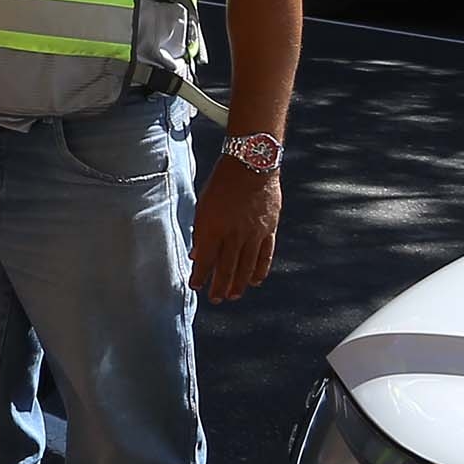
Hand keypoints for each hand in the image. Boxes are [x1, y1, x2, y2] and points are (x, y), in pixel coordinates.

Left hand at [191, 159, 280, 300]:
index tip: (194, 286)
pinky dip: (259, 270)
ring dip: (238, 284)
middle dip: (219, 287)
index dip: (200, 276)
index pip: (205, 260)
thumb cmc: (222, 182)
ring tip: (232, 296)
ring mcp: (254, 234)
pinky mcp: (269, 230)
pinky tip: (254, 281)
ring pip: (245, 267)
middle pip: (226, 269)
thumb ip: (201, 232)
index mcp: (214, 227)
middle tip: (215, 299)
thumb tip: (197, 255)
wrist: (252, 164)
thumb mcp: (203, 205)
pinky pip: (265, 256)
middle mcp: (234, 234)